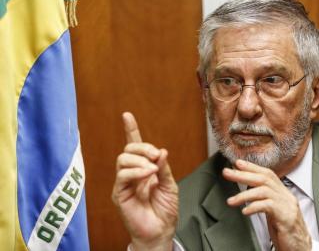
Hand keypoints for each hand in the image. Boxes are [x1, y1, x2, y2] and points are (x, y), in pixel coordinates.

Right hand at [112, 112, 178, 250]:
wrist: (161, 230)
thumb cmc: (165, 209)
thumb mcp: (170, 184)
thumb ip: (164, 168)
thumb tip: (160, 151)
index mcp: (144, 168)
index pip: (135, 146)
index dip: (131, 130)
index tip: (127, 116)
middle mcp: (132, 173)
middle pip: (128, 149)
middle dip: (142, 147)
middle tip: (155, 156)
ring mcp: (125, 183)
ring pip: (123, 159)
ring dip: (139, 159)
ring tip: (152, 169)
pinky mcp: (120, 193)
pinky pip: (123, 175)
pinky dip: (136, 171)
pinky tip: (148, 174)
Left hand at [223, 159, 310, 250]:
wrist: (300, 248)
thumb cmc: (285, 231)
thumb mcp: (273, 212)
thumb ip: (263, 200)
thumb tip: (246, 192)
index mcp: (283, 193)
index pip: (267, 174)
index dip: (252, 167)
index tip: (236, 163)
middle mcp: (286, 196)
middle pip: (263, 179)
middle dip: (243, 174)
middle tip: (227, 173)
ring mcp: (287, 205)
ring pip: (264, 191)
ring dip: (244, 194)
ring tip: (231, 201)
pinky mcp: (286, 217)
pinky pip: (268, 206)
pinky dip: (254, 206)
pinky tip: (245, 211)